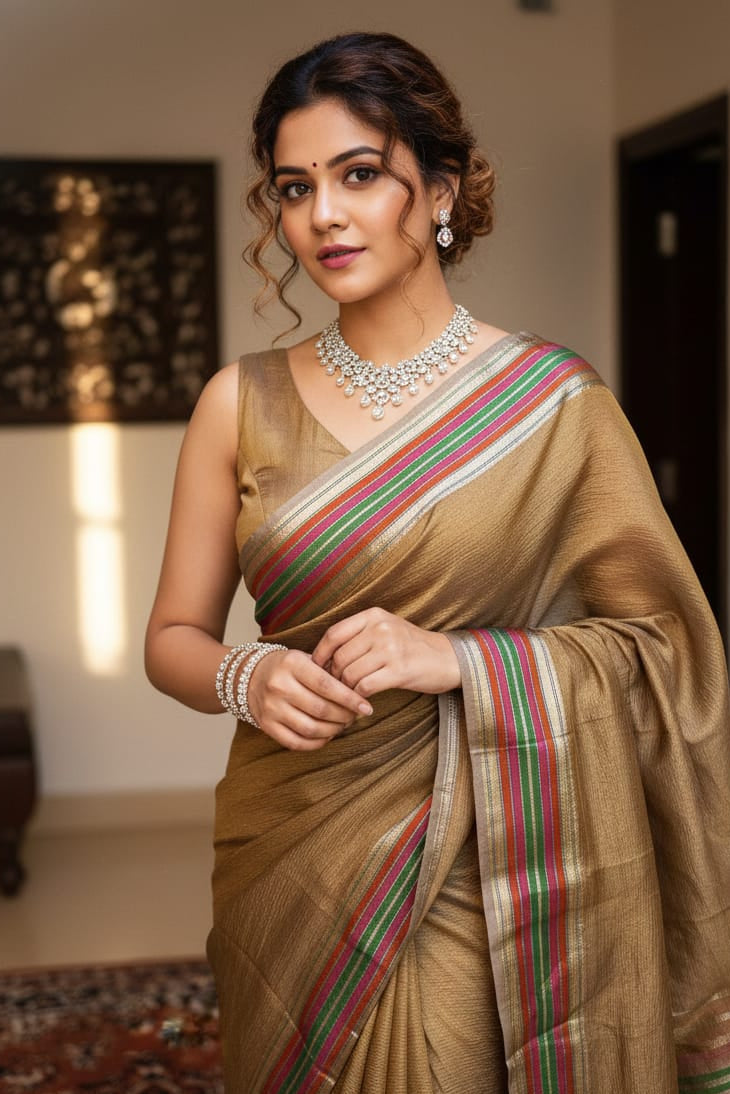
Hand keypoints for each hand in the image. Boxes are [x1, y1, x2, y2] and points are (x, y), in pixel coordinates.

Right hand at [246, 648, 372, 750]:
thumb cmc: (288, 667)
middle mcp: (279, 686)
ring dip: (333, 730)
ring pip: (311, 729)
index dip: (350, 699)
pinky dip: (317, 743)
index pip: (327, 685)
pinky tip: (326, 735)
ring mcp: (271, 708)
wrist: (251, 676)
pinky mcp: (266, 725)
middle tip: (356, 716)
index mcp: (292, 664)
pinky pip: (296, 742)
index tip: (366, 707)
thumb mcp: (306, 658)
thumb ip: (329, 671)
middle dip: (345, 716)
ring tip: (342, 725)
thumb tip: (359, 691)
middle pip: (321, 709)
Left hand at [311, 608, 460, 697]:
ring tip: (349, 696)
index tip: (317, 669)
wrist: (448, 659)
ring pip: (350, 674)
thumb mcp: (386, 629)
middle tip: (335, 689)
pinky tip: (363, 701)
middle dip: (333, 677)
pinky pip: (365, 687)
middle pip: (340, 657)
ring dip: (346, 690)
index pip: (333, 634)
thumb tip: (322, 658)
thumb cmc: (411, 647)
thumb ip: (358, 636)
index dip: (320, 654)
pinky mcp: (399, 671)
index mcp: (374, 616)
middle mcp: (381, 629)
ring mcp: (391, 649)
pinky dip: (359, 697)